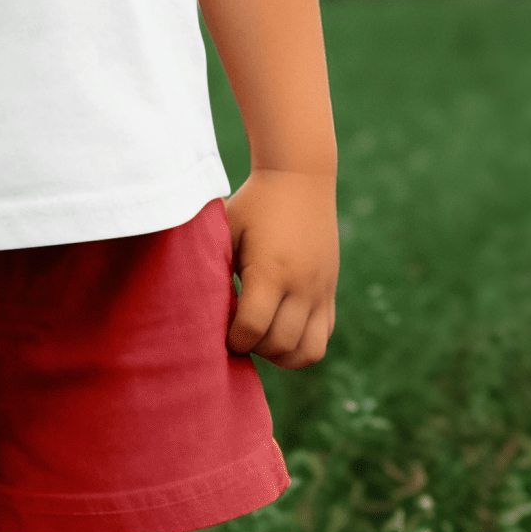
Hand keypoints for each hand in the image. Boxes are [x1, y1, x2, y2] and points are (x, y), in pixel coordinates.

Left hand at [224, 169, 337, 368]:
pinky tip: (280, 329)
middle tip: (238, 333)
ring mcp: (320, 289)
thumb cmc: (254, 203)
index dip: (233, 339)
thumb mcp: (227, 230)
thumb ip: (215, 269)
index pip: (252, 328)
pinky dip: (302, 345)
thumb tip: (200, 308)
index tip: (222, 331)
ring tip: (261, 338)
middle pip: (279, 343)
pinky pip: (323, 336)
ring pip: (308, 351)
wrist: (299, 176)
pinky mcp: (330, 289)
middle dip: (254, 348)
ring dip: (281, 354)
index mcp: (270, 270)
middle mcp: (300, 284)